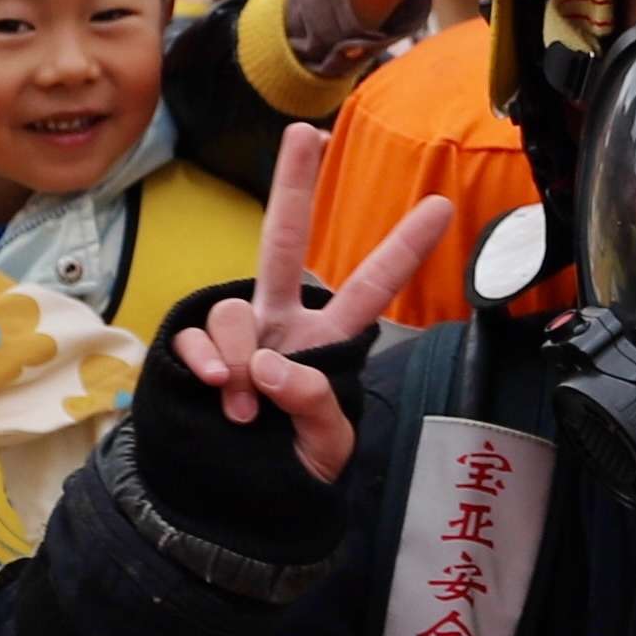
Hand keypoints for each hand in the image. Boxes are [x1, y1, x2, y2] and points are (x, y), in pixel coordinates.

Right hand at [175, 124, 450, 481]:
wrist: (228, 502)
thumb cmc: (290, 469)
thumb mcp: (326, 447)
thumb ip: (312, 403)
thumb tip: (267, 366)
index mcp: (328, 341)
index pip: (371, 287)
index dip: (402, 248)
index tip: (441, 206)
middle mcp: (282, 323)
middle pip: (286, 242)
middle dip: (294, 185)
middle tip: (304, 133)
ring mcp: (236, 335)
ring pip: (235, 312)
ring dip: (238, 362)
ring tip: (244, 410)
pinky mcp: (194, 351)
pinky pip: (196, 334)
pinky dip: (203, 360)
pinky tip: (211, 387)